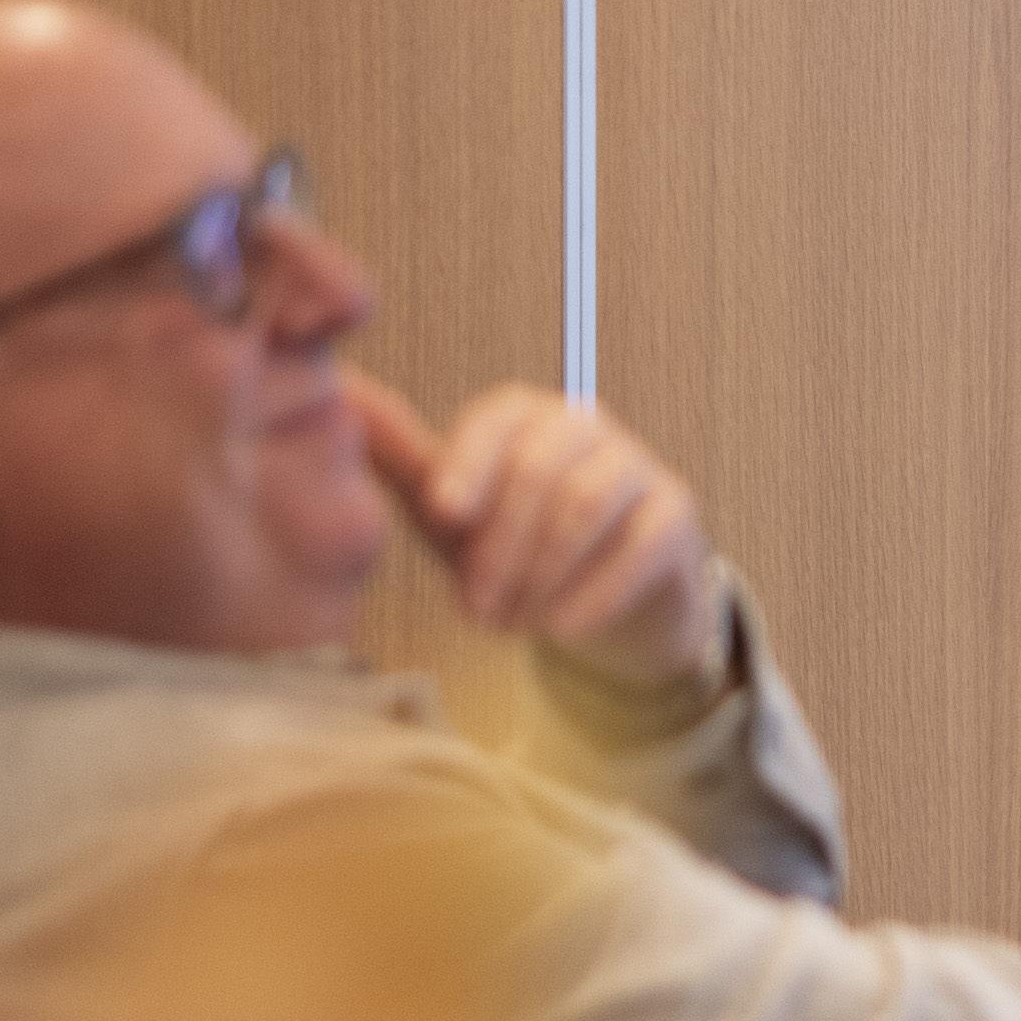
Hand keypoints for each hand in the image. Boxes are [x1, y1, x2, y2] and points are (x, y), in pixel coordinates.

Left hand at [353, 376, 728, 694]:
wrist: (598, 594)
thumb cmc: (513, 542)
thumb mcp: (451, 510)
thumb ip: (404, 460)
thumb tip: (344, 394)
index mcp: (523, 414)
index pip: (497, 419)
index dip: (469, 463)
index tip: (445, 514)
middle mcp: (584, 425)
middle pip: (540, 467)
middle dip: (501, 546)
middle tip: (474, 610)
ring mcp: (637, 465)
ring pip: (588, 504)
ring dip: (542, 574)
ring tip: (511, 624)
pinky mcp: (676, 512)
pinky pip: (640, 543)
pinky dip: (596, 591)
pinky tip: (562, 626)